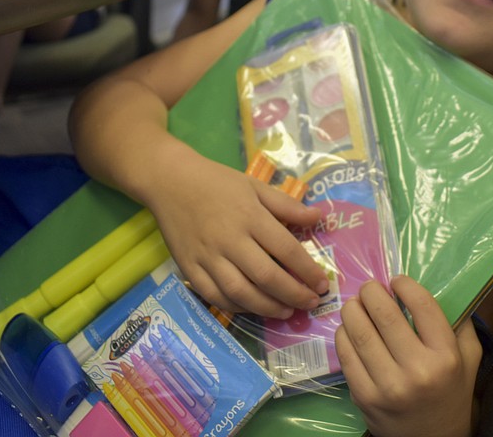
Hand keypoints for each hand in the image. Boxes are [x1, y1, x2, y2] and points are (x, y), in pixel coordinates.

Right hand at [151, 153, 328, 317]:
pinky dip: (236, 307)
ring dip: (267, 307)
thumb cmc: (217, 181)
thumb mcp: (255, 186)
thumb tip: (319, 217)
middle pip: (266, 276)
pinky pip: (214, 296)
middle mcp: (230, 240)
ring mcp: (207, 257)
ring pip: (240, 292)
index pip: (286, 250)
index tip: (322, 284)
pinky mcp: (188, 269)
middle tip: (310, 303)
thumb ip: (287, 205)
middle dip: (293, 294)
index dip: (307, 271)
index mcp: (250, 217)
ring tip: (286, 311)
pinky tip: (253, 308)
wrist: (170, 181)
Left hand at [335, 276, 481, 436]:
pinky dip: (343, 335)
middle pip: (384, 315)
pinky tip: (347, 329)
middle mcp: (417, 370)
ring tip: (355, 304)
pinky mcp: (364, 397)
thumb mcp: (469, 362)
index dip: (405, 286)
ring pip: (359, 332)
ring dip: (352, 310)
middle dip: (371, 293)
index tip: (397, 280)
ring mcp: (388, 385)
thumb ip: (462, 326)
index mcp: (446, 357)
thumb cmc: (451, 396)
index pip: (422, 306)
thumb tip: (447, 288)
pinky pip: (346, 355)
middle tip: (369, 288)